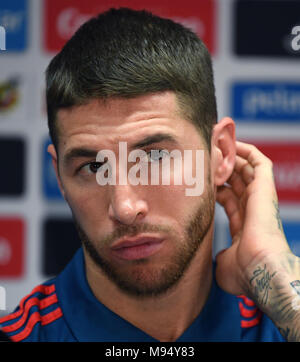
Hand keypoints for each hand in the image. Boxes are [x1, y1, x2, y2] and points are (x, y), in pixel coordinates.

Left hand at [215, 141, 290, 295]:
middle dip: (221, 168)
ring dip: (231, 155)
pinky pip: (259, 161)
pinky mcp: (265, 188)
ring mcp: (259, 197)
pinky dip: (247, 151)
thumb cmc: (242, 272)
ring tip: (214, 143)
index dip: (214, 188)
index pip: (228, 199)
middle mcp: (252, 208)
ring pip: (246, 168)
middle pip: (236, 181)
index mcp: (243, 224)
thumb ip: (216, 255)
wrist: (259, 271)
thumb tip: (211, 257)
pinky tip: (231, 143)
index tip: (198, 179)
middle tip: (204, 155)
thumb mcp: (223, 262)